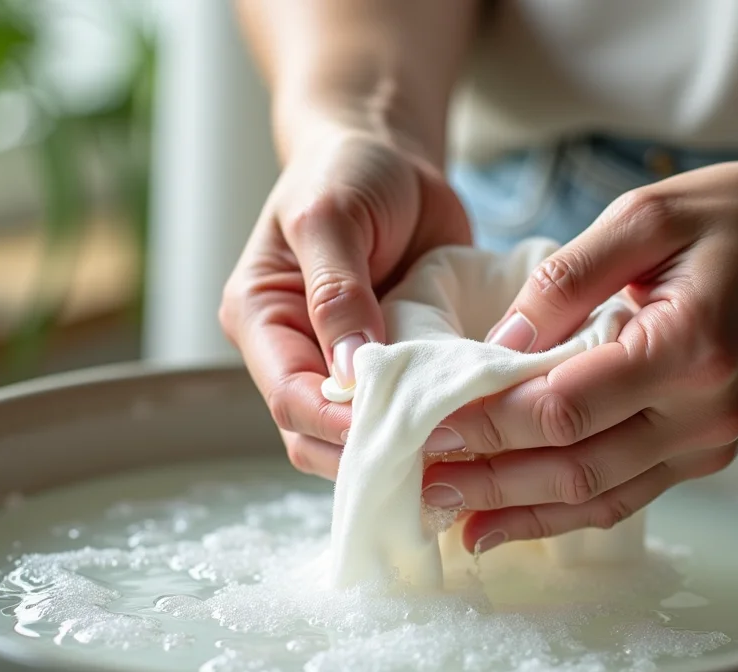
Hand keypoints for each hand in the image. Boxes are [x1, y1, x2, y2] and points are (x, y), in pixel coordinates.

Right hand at [221, 119, 469, 478]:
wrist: (392, 156)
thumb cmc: (348, 172)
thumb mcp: (332, 217)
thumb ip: (336, 291)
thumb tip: (350, 373)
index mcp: (261, 319)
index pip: (290, 397)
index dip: (339, 426)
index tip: (401, 430)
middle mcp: (295, 354)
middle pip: (317, 437)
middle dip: (374, 449)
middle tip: (445, 447)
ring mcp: (341, 367)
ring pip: (362, 439)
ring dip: (409, 446)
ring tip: (467, 443)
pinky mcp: (391, 368)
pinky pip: (407, 412)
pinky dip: (436, 424)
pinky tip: (476, 427)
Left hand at [423, 157, 737, 551]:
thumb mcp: (654, 212)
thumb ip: (572, 275)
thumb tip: (500, 337)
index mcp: (685, 345)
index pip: (563, 407)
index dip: (486, 425)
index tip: (423, 425)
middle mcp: (702, 411)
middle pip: (573, 466)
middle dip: (487, 479)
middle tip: (415, 484)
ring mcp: (710, 441)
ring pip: (598, 496)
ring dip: (519, 512)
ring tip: (449, 518)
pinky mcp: (710, 452)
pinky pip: (628, 495)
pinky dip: (567, 513)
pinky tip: (516, 519)